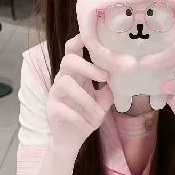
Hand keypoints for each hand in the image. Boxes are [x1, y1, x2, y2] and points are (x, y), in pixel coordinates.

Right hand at [46, 35, 112, 152]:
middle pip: (68, 60)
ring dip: (86, 100)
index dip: (79, 41)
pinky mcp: (51, 109)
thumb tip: (122, 74)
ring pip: (65, 83)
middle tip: (104, 77)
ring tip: (99, 115)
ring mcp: (55, 93)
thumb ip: (110, 87)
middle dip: (87, 66)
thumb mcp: (104, 100)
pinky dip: (80, 118)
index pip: (74, 51)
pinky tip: (89, 126)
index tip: (89, 36)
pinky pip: (63, 108)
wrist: (73, 139)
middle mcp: (64, 79)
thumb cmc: (88, 115)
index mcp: (77, 74)